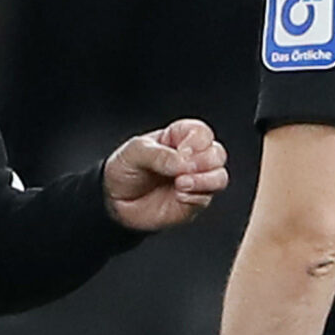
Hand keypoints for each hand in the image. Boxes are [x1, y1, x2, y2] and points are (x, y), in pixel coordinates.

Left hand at [105, 119, 231, 232]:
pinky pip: (207, 198)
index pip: (201, 133)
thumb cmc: (124, 170)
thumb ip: (159, 154)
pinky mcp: (194, 201)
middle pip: (217, 154)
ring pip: (219, 177)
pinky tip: (179, 196)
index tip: (182, 151)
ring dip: (205, 180)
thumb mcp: (135, 152)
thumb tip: (183, 161)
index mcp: (179, 137)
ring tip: (181, 184)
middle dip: (204, 161)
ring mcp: (195, 180)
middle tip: (184, 168)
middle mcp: (191, 157)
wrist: (114, 201)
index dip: (197, 141)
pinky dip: (196, 196)